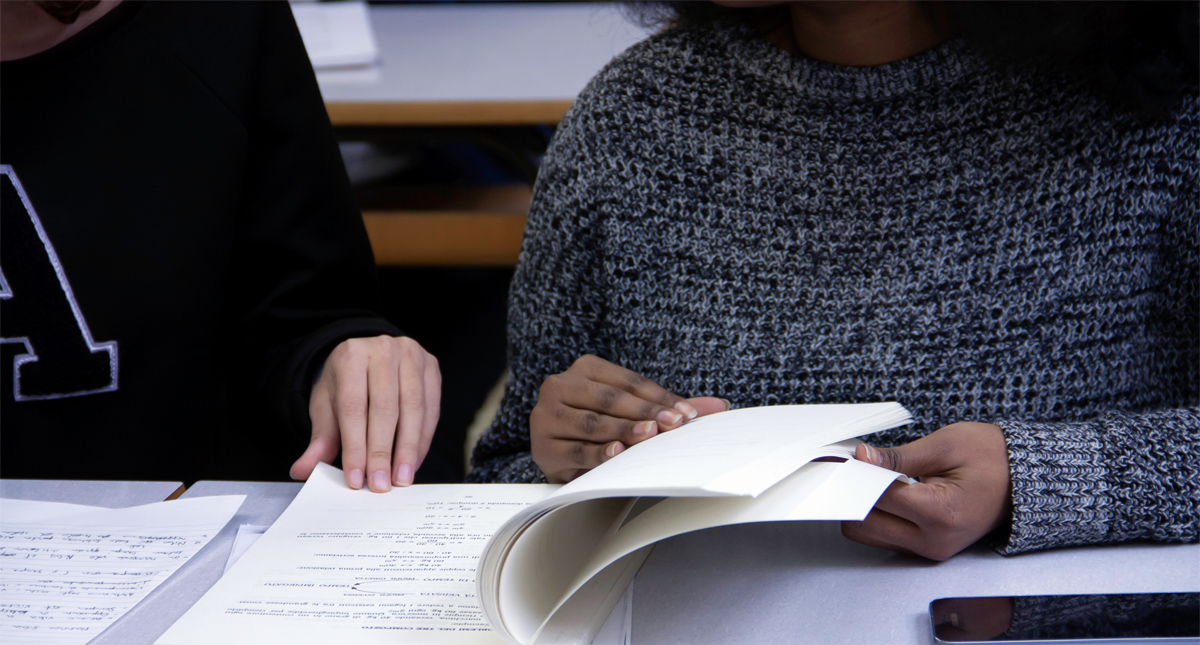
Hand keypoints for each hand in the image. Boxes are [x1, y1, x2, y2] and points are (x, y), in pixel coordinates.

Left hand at [289, 336, 440, 491]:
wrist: (368, 359)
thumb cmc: (346, 385)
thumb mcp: (327, 407)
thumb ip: (319, 440)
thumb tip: (301, 470)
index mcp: (351, 355)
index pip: (353, 407)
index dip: (355, 446)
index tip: (357, 478)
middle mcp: (384, 349)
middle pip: (385, 408)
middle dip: (382, 451)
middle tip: (380, 484)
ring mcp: (412, 356)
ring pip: (413, 409)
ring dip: (407, 449)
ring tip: (400, 479)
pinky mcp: (432, 368)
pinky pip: (431, 409)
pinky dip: (422, 439)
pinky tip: (413, 461)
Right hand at [531, 354, 727, 482]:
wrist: (556, 450)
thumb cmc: (599, 427)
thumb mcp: (631, 411)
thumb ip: (669, 407)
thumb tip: (719, 406)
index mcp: (584, 368)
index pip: (627, 382)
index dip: (659, 397)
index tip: (687, 413)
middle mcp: (560, 385)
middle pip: (610, 399)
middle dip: (646, 412)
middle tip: (675, 424)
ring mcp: (547, 416)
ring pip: (593, 423)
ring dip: (624, 430)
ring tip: (650, 435)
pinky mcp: (543, 446)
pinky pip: (576, 450)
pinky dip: (598, 453)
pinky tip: (617, 453)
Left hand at [841, 422, 1011, 560]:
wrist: (1024, 479)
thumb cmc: (993, 457)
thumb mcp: (945, 445)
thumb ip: (898, 456)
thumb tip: (862, 458)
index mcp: (940, 513)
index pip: (876, 498)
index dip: (855, 474)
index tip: (845, 457)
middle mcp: (933, 541)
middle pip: (863, 525)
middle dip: (853, 494)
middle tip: (855, 467)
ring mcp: (930, 550)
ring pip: (869, 535)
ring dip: (862, 507)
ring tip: (873, 478)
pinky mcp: (927, 549)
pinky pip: (885, 537)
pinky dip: (877, 515)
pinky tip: (884, 491)